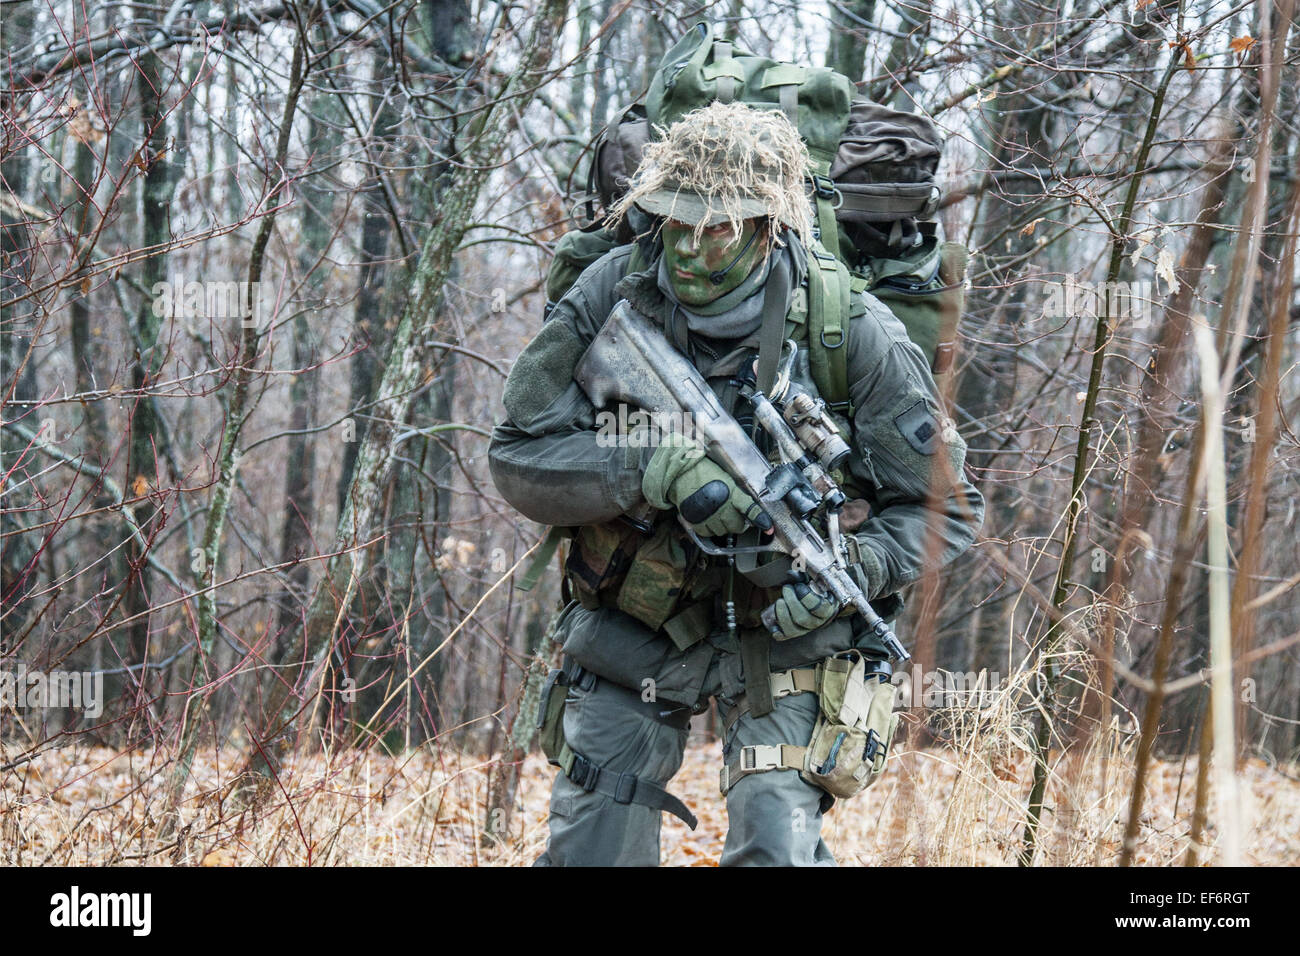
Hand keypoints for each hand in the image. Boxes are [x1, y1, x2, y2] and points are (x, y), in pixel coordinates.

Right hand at [642, 434, 765, 536]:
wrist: (681, 474)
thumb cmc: (704, 472)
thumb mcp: (727, 478)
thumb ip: (738, 493)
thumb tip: (746, 507)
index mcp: (733, 493)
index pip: (751, 510)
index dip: (761, 521)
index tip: (768, 528)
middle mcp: (723, 507)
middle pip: (738, 526)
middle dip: (737, 521)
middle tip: (732, 512)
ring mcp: (710, 517)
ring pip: (723, 531)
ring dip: (723, 525)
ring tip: (717, 512)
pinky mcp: (697, 523)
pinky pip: (709, 533)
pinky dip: (710, 528)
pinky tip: (707, 517)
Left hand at [765, 582, 837, 639]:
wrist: (813, 599)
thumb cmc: (813, 587)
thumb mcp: (813, 580)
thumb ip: (805, 575)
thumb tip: (791, 573)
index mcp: (827, 609)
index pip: (819, 608)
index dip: (806, 597)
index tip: (798, 586)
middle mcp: (817, 622)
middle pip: (803, 618)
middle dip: (791, 602)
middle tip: (786, 589)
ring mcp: (804, 629)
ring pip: (792, 629)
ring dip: (782, 614)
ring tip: (779, 601)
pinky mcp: (792, 633)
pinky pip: (783, 636)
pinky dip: (776, 630)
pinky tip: (773, 620)